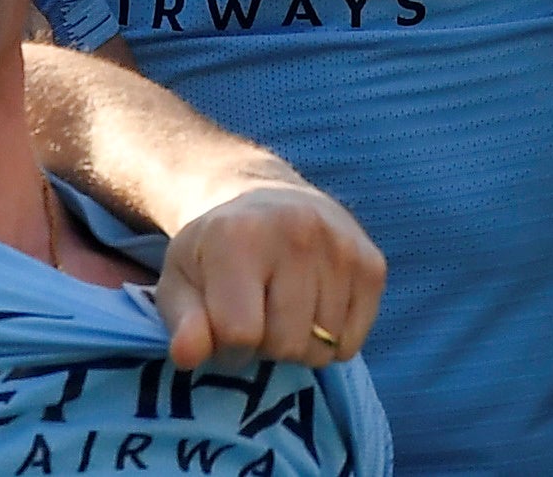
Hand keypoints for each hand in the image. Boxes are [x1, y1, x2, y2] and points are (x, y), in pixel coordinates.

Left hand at [155, 175, 387, 370]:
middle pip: (286, 344)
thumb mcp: (180, 281)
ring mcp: (342, 246)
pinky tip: (312, 312)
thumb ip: (182, 322)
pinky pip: (351, 342)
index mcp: (240, 236)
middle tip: (255, 321)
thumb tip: (187, 356)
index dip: (226, 348)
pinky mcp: (372, 263)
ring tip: (282, 314)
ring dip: (297, 347)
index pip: (240, 333)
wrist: (265, 196)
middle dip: (264, 349)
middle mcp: (298, 233)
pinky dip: (330, 343)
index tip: (223, 330)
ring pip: (321, 348)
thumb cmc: (215, 251)